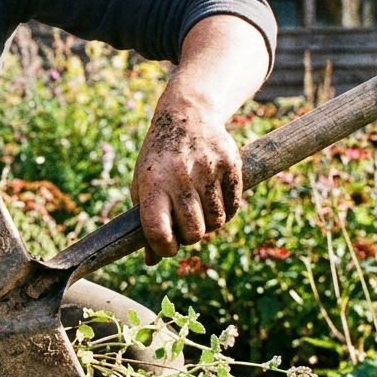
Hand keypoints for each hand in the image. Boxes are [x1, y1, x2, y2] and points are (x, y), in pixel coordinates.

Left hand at [130, 103, 242, 264]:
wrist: (187, 115)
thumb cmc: (159, 160)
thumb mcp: (143, 185)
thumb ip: (146, 222)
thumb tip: (151, 261)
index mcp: (153, 184)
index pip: (158, 231)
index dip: (164, 248)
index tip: (166, 246)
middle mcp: (180, 177)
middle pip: (193, 232)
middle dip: (190, 237)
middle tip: (186, 227)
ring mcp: (208, 170)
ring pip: (216, 223)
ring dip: (209, 225)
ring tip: (199, 210)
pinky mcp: (231, 165)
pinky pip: (233, 207)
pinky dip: (226, 211)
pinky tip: (214, 201)